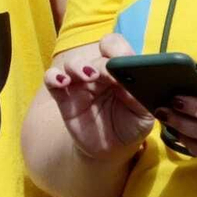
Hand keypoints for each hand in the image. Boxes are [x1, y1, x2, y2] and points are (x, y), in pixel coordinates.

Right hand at [45, 35, 153, 161]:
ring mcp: (81, 84)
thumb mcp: (144, 114)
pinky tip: (62, 82)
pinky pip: (52, 79)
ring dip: (77, 66)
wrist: (112, 149)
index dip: (117, 50)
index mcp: (120, 70)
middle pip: (96, 55)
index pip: (116, 47)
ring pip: (73, 63)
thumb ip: (140, 95)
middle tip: (103, 75)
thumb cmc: (131, 126)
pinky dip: (54, 77)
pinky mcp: (64, 97)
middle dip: (100, 64)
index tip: (120, 61)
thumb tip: (134, 79)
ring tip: (87, 77)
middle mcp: (100, 73)